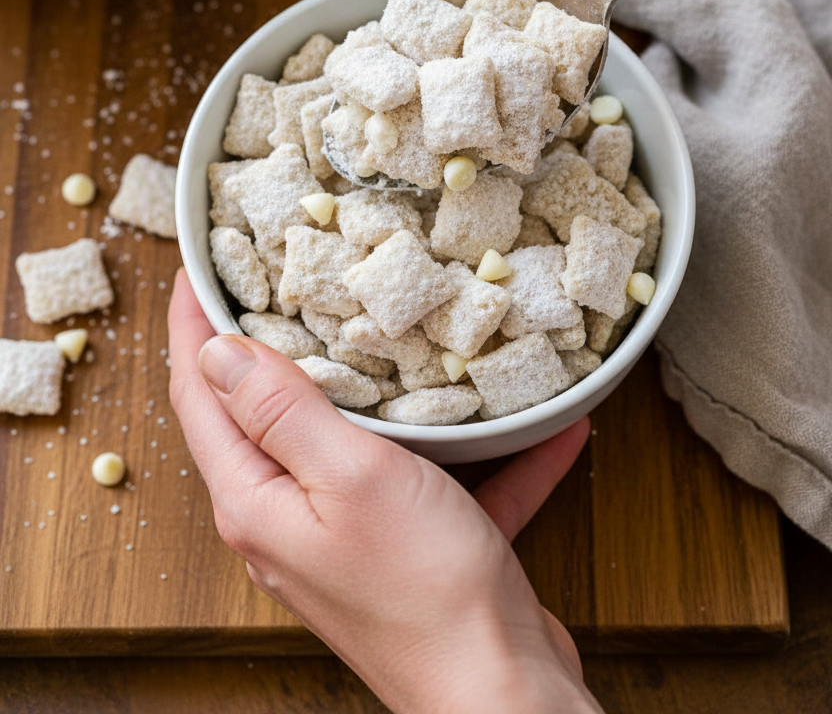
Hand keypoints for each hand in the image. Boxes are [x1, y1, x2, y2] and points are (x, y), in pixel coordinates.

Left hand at [168, 269, 602, 713]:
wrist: (502, 694)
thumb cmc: (424, 590)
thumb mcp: (349, 475)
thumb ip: (281, 410)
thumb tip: (214, 351)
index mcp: (257, 496)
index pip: (202, 391)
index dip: (195, 322)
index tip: (201, 261)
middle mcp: (289, 515)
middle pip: (265, 410)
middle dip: (273, 339)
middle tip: (291, 272)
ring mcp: (349, 535)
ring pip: (352, 439)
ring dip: (381, 388)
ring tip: (403, 327)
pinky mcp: (408, 549)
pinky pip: (438, 482)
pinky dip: (477, 454)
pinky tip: (543, 426)